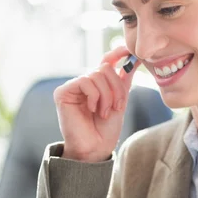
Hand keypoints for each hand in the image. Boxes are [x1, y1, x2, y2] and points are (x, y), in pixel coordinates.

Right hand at [53, 46, 139, 162]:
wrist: (96, 147)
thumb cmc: (106, 129)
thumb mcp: (120, 101)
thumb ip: (124, 80)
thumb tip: (134, 60)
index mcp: (98, 84)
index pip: (106, 61)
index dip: (116, 54)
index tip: (128, 50)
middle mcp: (84, 83)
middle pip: (104, 67)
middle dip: (116, 87)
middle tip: (117, 107)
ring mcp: (73, 87)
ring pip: (96, 74)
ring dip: (106, 96)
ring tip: (104, 112)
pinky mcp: (63, 92)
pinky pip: (85, 81)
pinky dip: (94, 96)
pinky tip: (92, 109)